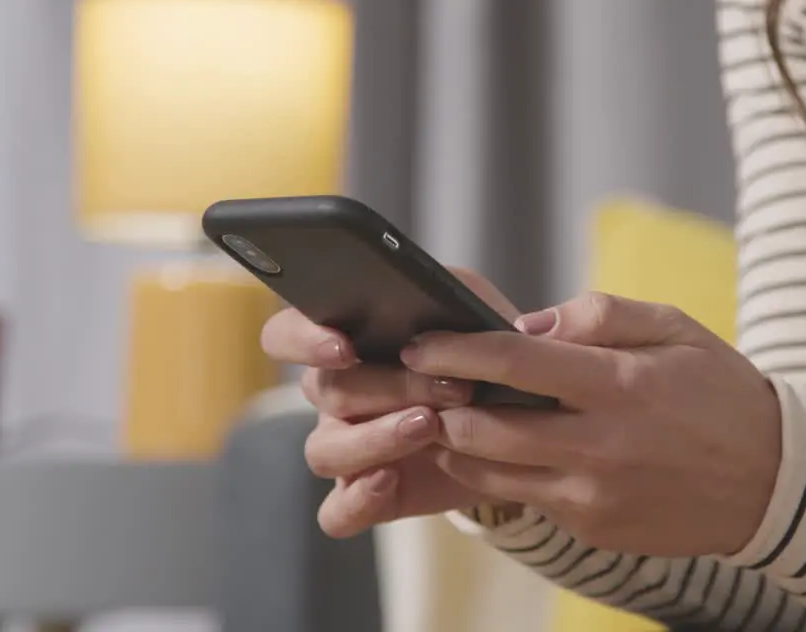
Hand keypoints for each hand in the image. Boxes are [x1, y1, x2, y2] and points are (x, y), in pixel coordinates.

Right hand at [260, 268, 535, 537]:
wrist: (519, 425)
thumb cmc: (480, 357)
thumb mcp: (473, 312)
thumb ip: (449, 292)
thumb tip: (433, 296)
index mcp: (343, 343)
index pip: (286, 335)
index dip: (302, 340)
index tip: (344, 348)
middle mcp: (334, 396)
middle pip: (326, 392)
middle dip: (388, 387)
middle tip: (448, 387)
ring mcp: (345, 448)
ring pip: (325, 452)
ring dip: (376, 438)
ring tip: (430, 426)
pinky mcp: (366, 497)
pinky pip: (336, 513)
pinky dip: (357, 500)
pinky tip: (389, 480)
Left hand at [406, 292, 781, 556]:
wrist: (775, 482)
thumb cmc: (720, 393)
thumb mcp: (675, 328)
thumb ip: (599, 316)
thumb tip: (528, 326)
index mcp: (620, 386)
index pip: (514, 365)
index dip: (456, 351)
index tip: (421, 342)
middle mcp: (600, 447)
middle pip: (484, 430)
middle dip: (440, 406)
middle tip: (423, 385)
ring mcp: (593, 498)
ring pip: (490, 475)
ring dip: (458, 446)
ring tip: (449, 419)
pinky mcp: (594, 530)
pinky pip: (528, 500)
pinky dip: (503, 474)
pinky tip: (503, 450)